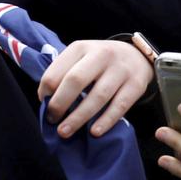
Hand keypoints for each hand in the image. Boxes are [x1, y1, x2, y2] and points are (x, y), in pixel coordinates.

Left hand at [37, 40, 152, 138]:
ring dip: (79, 117)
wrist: (136, 55)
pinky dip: (106, 121)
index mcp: (81, 47)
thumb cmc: (99, 62)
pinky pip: (119, 106)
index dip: (46, 90)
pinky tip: (94, 132)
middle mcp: (101, 55)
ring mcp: (120, 69)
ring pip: (98, 96)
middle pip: (76, 80)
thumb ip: (64, 73)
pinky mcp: (136, 85)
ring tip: (65, 132)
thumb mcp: (81, 57)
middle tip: (52, 120)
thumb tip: (46, 100)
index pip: (57, 70)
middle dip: (60, 103)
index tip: (44, 104)